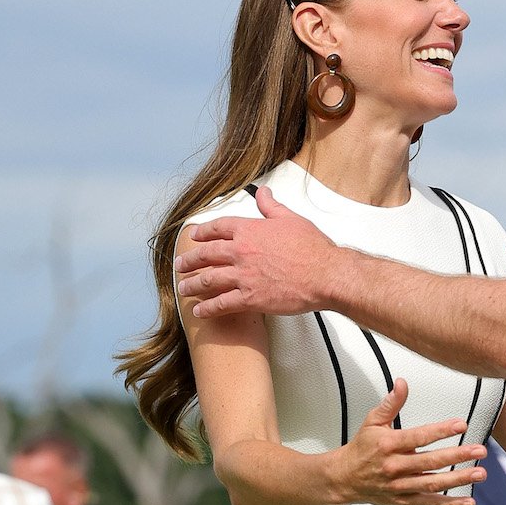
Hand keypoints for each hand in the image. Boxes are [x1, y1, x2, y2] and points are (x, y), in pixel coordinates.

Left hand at [175, 186, 336, 317]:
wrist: (325, 274)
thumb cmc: (313, 249)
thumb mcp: (291, 219)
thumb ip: (272, 207)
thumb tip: (264, 193)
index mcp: (250, 230)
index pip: (218, 228)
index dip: (203, 231)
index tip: (194, 235)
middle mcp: (241, 252)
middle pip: (206, 254)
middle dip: (189, 259)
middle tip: (180, 263)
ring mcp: (243, 276)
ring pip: (207, 280)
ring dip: (192, 285)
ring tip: (183, 288)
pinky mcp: (249, 298)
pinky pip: (221, 304)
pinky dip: (208, 309)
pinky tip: (200, 311)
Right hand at [334, 379, 486, 504]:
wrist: (344, 478)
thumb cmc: (362, 448)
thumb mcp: (372, 421)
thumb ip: (390, 403)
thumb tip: (402, 383)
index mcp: (389, 445)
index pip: (418, 436)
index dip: (441, 430)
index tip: (461, 424)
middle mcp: (395, 467)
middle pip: (430, 462)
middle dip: (457, 456)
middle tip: (479, 450)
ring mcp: (400, 486)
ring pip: (433, 484)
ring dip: (458, 480)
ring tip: (480, 473)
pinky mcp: (404, 500)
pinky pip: (429, 504)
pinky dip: (449, 504)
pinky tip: (468, 501)